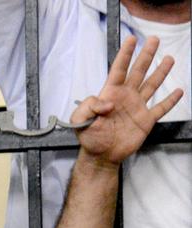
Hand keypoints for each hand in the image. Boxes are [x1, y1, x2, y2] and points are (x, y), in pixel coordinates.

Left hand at [74, 36, 182, 165]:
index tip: (132, 39)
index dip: (125, 55)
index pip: (119, 69)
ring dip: (161, 72)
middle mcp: (126, 96)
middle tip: (154, 39)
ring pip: (151, 85)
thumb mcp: (79, 121)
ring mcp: (137, 107)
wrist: (101, 155)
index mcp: (110, 93)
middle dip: (146, 56)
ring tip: (169, 58)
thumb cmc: (89, 137)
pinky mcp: (146, 120)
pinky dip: (171, 100)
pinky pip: (161, 108)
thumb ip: (89, 107)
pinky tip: (180, 90)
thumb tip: (108, 103)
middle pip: (138, 72)